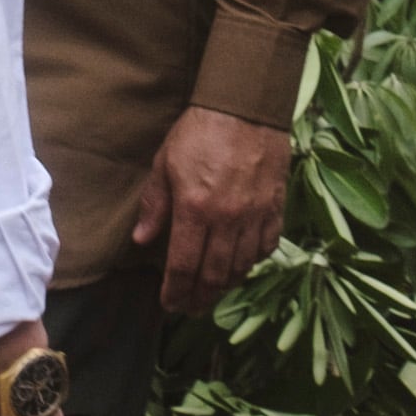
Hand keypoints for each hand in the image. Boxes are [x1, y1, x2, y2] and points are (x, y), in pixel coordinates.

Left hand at [130, 107, 292, 312]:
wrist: (246, 106)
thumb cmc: (199, 132)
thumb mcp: (165, 164)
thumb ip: (154, 205)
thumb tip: (140, 240)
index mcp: (194, 209)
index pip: (182, 266)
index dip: (175, 292)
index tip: (170, 305)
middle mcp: (226, 219)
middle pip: (214, 275)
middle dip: (200, 298)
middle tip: (191, 308)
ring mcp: (254, 215)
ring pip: (241, 267)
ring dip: (226, 286)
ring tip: (213, 293)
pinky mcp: (275, 207)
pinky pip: (267, 247)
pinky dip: (254, 262)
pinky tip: (243, 265)